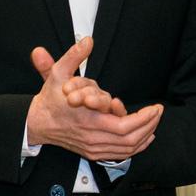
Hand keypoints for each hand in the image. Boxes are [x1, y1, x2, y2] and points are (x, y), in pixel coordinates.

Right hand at [26, 38, 162, 160]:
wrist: (37, 123)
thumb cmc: (51, 99)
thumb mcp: (58, 74)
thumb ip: (73, 56)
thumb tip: (87, 41)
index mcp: (88, 119)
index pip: (123, 127)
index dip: (143, 119)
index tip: (155, 107)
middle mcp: (92, 137)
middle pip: (130, 139)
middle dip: (149, 125)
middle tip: (158, 111)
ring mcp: (93, 147)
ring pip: (127, 149)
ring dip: (145, 135)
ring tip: (154, 121)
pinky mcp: (92, 152)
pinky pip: (120, 155)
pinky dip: (135, 147)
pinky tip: (145, 137)